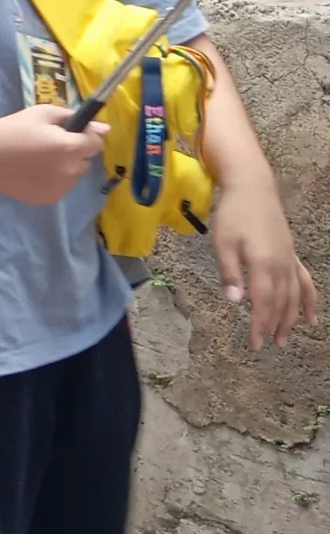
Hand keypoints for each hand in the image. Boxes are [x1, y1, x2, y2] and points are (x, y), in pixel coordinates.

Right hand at [0, 105, 105, 206]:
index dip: (86, 137)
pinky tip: (32, 173)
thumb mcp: (42, 113)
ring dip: (63, 168)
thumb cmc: (12, 128)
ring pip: (72, 176)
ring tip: (37, 160)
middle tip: (48, 146)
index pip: (97, 144)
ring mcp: (59, 188)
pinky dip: (52, 180)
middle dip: (73, 153)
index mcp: (69, 148)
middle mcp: (69, 171)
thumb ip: (74, 118)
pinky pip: (59, 187)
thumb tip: (103, 129)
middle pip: (84, 161)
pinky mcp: (47, 199)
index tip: (69, 133)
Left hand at [209, 180, 319, 348]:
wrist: (253, 188)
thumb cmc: (233, 214)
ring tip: (285, 338)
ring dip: (291, 318)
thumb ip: (229, 272)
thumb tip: (233, 301)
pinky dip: (309, 301)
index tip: (254, 344)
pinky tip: (311, 317)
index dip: (259, 324)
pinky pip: (305, 283)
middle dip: (273, 326)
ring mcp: (289, 260)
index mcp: (263, 264)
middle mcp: (282, 265)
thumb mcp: (222, 243)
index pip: (262, 303)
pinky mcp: (291, 255)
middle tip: (266, 345)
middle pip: (280, 303)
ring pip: (295, 296)